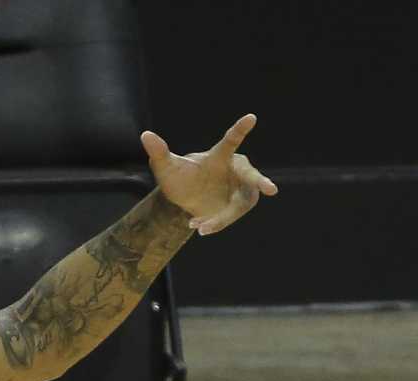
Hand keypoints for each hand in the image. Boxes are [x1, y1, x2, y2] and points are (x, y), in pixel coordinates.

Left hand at [141, 113, 278, 236]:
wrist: (186, 199)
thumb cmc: (180, 178)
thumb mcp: (166, 169)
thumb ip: (159, 153)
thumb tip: (145, 135)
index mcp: (218, 157)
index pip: (230, 140)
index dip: (240, 129)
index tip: (251, 117)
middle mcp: (234, 169)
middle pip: (250, 176)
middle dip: (261, 181)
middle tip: (271, 190)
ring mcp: (240, 186)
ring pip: (240, 203)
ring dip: (222, 218)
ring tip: (197, 226)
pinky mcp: (242, 203)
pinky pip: (233, 216)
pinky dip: (217, 223)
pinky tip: (198, 227)